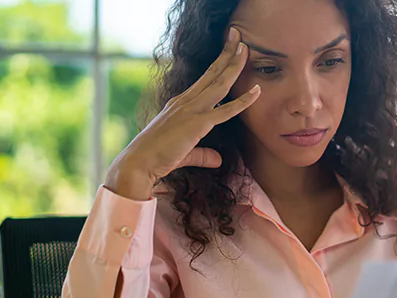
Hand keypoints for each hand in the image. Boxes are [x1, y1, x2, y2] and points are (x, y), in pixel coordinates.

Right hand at [105, 27, 260, 200]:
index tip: (229, 49)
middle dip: (226, 53)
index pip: (203, 79)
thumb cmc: (156, 158)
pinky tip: (257, 91)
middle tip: (237, 36)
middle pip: (211, 73)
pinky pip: (225, 111)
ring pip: (219, 84)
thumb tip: (218, 160)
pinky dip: (243, 101)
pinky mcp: (197, 124)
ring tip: (246, 49)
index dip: (218, 63)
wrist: (139, 162)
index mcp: (180, 103)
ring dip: (234, 66)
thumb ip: (203, 154)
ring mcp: (191, 110)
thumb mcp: (184, 153)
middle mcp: (185, 101)